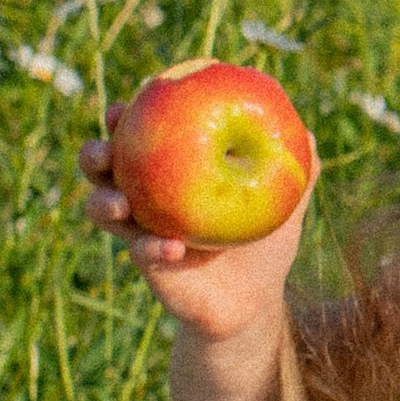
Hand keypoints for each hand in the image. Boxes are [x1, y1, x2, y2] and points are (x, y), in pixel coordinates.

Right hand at [74, 113, 312, 338]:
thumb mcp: (284, 204)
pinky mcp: (150, 265)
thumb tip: (306, 132)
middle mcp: (148, 197)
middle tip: (105, 150)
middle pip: (103, 169)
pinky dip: (151, 248)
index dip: (127, 117)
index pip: (141, 136)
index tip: (130, 99)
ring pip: (102, 210)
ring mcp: (142, 231)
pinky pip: (141, 252)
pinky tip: (170, 247)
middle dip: (93, 154)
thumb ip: (297, 169)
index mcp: (173, 172)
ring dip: (104, 202)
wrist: (256, 300)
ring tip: (121, 203)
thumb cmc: (265, 244)